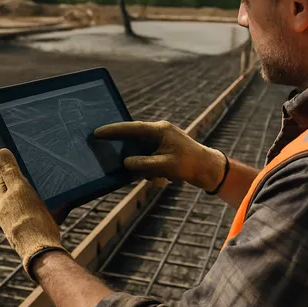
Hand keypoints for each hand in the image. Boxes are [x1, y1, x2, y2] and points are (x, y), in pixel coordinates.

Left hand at [0, 148, 67, 277]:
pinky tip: (57, 201)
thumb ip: (10, 171)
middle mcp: (6, 210)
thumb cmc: (28, 218)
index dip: (10, 161)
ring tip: (48, 183)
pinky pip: (39, 209)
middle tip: (38, 165)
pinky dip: (46, 203)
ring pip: (29, 198)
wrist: (41, 249)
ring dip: (38, 190)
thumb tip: (0, 152)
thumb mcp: (18, 188)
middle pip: (16, 186)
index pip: (2, 173)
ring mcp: (19, 219)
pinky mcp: (32, 226)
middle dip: (26, 176)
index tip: (21, 149)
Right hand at [94, 120, 226, 191]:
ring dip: (147, 168)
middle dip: (131, 154)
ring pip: (142, 153)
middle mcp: (159, 132)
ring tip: (161, 176)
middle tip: (124, 160)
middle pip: (135, 140)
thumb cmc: (190, 165)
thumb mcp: (165, 166)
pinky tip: (165, 178)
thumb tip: (126, 163)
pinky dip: (153, 170)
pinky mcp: (163, 151)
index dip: (114, 130)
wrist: (210, 170)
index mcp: (160, 130)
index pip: (132, 128)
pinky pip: (149, 159)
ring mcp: (162, 141)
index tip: (98, 132)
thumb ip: (144, 163)